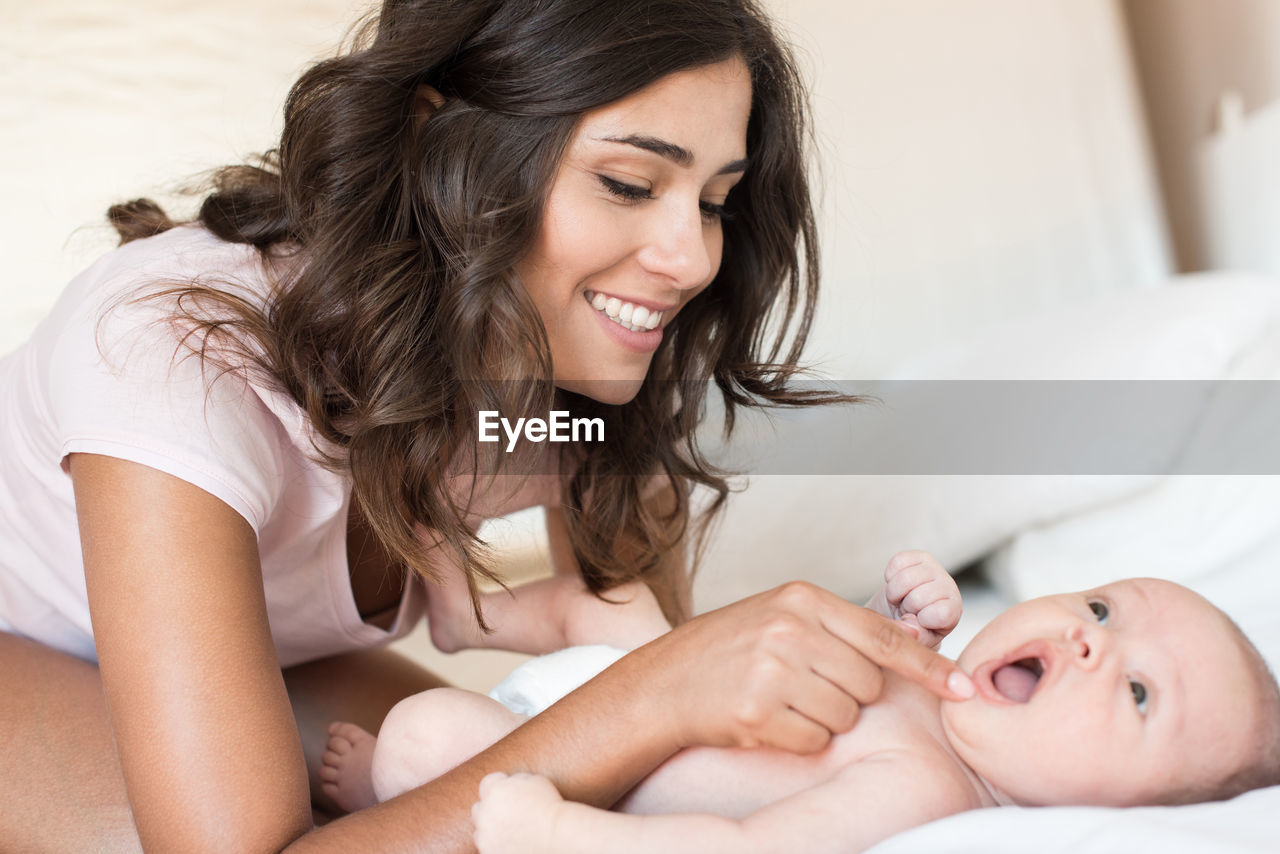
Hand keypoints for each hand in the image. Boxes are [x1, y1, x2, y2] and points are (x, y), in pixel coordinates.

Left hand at [473, 772, 564, 853]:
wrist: (555, 837)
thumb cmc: (549, 806)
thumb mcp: (535, 780)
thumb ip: (515, 779)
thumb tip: (509, 782)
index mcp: (495, 791)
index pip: (488, 782)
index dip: (500, 784)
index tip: (511, 790)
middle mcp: (485, 813)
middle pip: (479, 807)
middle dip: (490, 807)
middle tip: (508, 810)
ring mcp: (486, 836)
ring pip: (480, 830)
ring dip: (490, 827)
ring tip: (509, 828)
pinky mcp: (489, 853)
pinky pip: (487, 846)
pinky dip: (495, 843)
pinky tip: (510, 840)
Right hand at [622, 581, 974, 756]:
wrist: (662, 684)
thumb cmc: (727, 651)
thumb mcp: (781, 617)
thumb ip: (840, 627)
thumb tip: (911, 638)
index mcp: (801, 598)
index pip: (883, 636)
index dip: (927, 666)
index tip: (961, 688)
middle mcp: (790, 629)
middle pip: (869, 682)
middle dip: (848, 694)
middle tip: (804, 685)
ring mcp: (772, 670)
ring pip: (846, 714)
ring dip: (823, 718)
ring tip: (781, 700)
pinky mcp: (757, 711)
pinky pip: (815, 740)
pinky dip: (799, 739)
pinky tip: (767, 720)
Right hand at [865, 550, 961, 649]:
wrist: (899, 612)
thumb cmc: (910, 630)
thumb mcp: (916, 642)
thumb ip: (917, 638)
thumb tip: (911, 623)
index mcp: (953, 611)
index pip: (941, 613)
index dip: (922, 620)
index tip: (918, 623)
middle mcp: (948, 586)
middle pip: (918, 597)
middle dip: (905, 607)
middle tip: (906, 610)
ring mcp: (934, 568)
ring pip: (905, 578)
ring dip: (895, 593)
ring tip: (901, 599)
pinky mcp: (917, 556)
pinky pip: (897, 562)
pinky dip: (890, 576)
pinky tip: (898, 586)